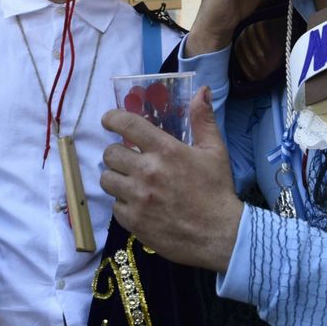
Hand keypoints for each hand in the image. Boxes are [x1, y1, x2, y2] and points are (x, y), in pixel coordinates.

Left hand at [100, 87, 242, 270]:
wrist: (219, 235)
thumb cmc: (217, 190)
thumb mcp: (214, 151)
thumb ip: (203, 119)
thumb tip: (201, 90)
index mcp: (165, 150)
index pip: (127, 125)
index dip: (112, 119)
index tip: (109, 121)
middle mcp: (147, 171)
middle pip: (110, 153)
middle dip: (117, 153)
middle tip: (128, 158)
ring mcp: (138, 198)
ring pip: (107, 179)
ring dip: (116, 177)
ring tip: (130, 181)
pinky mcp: (133, 221)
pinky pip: (115, 205)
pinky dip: (123, 203)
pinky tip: (139, 204)